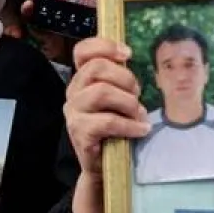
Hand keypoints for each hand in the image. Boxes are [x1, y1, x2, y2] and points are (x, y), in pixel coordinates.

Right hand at [62, 37, 152, 212]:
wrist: (105, 166)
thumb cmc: (115, 130)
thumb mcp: (117, 99)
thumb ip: (119, 80)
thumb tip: (130, 60)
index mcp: (82, 80)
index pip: (83, 51)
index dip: (104, 46)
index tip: (128, 54)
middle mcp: (73, 92)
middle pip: (97, 68)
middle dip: (125, 78)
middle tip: (137, 95)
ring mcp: (73, 113)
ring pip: (101, 92)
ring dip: (128, 103)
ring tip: (139, 115)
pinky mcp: (79, 132)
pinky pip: (107, 121)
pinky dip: (129, 125)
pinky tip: (140, 130)